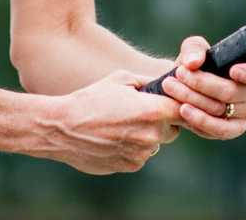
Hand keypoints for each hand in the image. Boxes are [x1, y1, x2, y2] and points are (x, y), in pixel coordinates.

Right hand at [41, 70, 181, 174]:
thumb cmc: (91, 99)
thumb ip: (148, 83)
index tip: (169, 102)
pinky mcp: (130, 166)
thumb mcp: (121, 79)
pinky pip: (140, 155)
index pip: (182, 109)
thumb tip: (165, 85)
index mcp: (152, 111)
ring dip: (146, 136)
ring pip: (155, 143)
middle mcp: (151, 135)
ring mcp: (141, 154)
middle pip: (172, 129)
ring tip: (121, 125)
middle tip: (142, 112)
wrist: (62, 128)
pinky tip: (113, 138)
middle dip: (162, 121)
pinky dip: (132, 148)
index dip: (178, 105)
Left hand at [157, 35, 245, 139]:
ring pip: (223, 109)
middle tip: (180, 72)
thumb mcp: (192, 50)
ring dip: (195, 98)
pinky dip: (200, 120)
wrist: (178, 89)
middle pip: (236, 92)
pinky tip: (183, 110)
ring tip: (172, 87)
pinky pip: (220, 130)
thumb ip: (194, 49)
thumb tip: (194, 62)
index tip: (233, 70)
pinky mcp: (231, 130)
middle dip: (205, 82)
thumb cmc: (193, 66)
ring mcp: (243, 114)